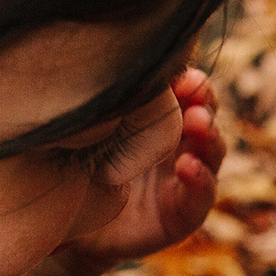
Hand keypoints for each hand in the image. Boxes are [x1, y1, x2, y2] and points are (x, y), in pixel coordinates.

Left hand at [0, 70, 226, 275]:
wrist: (66, 226)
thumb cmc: (71, 168)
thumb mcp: (77, 131)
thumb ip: (87, 103)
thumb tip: (64, 49)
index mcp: (155, 119)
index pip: (182, 89)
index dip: (185, 76)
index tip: (177, 66)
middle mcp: (175, 144)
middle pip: (204, 113)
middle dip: (203, 100)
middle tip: (192, 87)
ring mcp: (183, 179)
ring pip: (211, 152)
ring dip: (207, 136)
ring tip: (197, 122)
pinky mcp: (183, 214)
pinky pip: (201, 197)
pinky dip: (199, 181)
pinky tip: (187, 166)